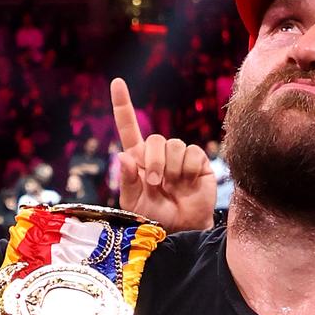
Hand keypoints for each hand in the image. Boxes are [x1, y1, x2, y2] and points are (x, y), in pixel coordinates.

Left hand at [110, 78, 214, 231]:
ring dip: (170, 167)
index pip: (129, 127)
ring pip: (174, 145)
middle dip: (153, 162)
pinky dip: (188, 169)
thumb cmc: (155, 218)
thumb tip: (123, 156)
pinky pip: (192, 153)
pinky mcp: (198, 162)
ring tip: (172, 185)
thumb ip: (127, 181)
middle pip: (155, 139)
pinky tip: (188, 183)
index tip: (116, 82)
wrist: (182, 231)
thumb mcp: (134, 202)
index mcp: (138, 159)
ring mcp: (179, 157)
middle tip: (155, 183)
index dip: (123, 105)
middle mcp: (159, 154)